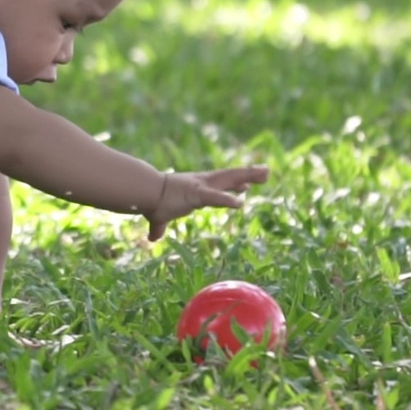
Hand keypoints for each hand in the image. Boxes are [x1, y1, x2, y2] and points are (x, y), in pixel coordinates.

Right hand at [144, 165, 268, 240]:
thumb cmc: (151, 202)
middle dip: (248, 175)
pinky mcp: (196, 194)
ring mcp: (201, 187)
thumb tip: (152, 238)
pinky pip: (215, 197)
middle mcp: (201, 183)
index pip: (218, 185)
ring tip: (266, 173)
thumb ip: (158, 226)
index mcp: (194, 187)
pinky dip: (227, 199)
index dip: (233, 185)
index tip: (247, 185)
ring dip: (248, 177)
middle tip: (266, 171)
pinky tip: (240, 203)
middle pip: (229, 177)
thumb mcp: (158, 216)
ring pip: (229, 180)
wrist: (144, 193)